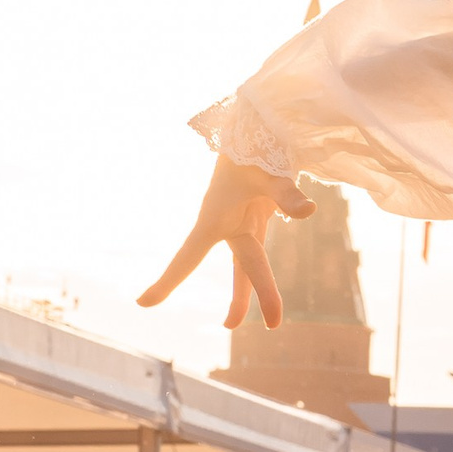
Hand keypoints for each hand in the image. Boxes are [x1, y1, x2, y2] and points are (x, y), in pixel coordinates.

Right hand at [140, 157, 315, 330]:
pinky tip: (264, 287)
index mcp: (216, 217)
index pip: (189, 256)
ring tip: (262, 323)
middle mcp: (227, 224)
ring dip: (255, 290)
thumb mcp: (268, 171)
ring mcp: (244, 222)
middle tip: (240, 327)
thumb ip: (286, 194)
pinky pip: (260, 249)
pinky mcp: (260, 217)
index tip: (144, 302)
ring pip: (250, 263)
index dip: (168, 280)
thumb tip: (309, 211)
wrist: (257, 124)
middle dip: (246, 298)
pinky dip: (261, 269)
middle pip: (243, 266)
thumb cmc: (254, 146)